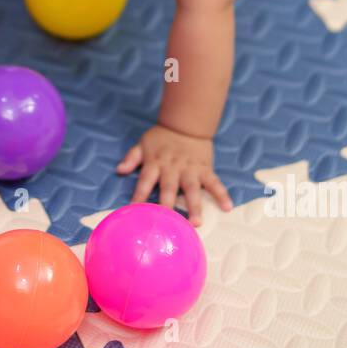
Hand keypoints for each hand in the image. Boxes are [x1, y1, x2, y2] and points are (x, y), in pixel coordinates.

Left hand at [117, 124, 232, 226]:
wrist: (186, 123)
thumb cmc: (162, 138)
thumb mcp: (142, 144)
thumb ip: (131, 158)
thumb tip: (119, 170)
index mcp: (156, 163)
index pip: (145, 181)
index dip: (139, 195)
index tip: (135, 211)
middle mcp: (173, 168)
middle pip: (169, 188)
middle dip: (168, 206)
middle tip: (168, 225)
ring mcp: (190, 169)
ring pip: (193, 189)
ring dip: (195, 206)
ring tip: (197, 222)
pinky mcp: (205, 169)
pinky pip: (215, 183)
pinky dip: (222, 194)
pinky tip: (227, 207)